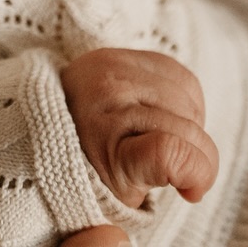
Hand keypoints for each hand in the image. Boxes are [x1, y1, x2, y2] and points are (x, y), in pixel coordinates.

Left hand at [61, 49, 217, 209]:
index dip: (197, 172)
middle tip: (179, 171)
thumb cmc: (90, 168)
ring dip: (191, 126)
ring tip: (167, 139)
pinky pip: (181, 76)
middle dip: (198, 156)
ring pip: (190, 101)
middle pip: (189, 130)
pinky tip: (167, 115)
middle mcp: (108, 99)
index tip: (191, 190)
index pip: (169, 152)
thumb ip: (160, 181)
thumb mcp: (121, 193)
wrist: (49, 124)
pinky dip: (186, 100)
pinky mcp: (122, 54)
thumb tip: (196, 179)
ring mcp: (113, 69)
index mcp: (106, 144)